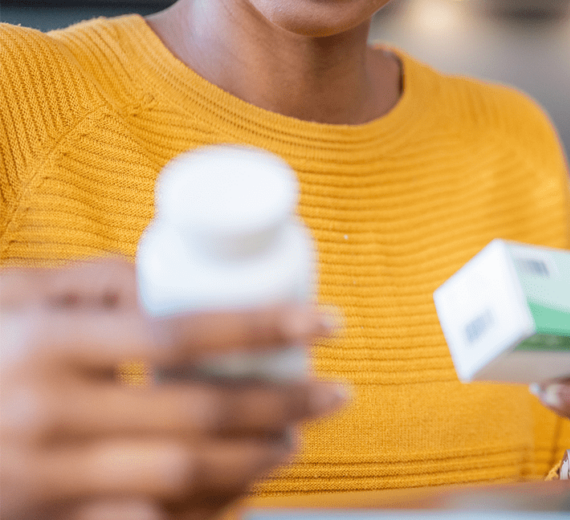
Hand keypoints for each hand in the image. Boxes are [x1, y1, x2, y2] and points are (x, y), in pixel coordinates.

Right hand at [0, 260, 346, 519]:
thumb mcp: (14, 298)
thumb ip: (91, 284)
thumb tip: (176, 275)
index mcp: (48, 344)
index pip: (180, 332)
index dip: (264, 327)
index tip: (328, 321)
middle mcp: (48, 413)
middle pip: (197, 412)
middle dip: (282, 403)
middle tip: (334, 393)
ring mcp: (44, 479)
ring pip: (180, 475)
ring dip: (252, 460)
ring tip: (293, 438)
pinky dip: (201, 507)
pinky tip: (237, 489)